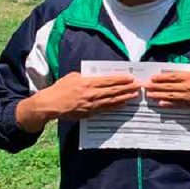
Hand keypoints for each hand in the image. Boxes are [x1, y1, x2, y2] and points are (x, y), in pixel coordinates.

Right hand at [17, 72, 140, 131]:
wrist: (50, 105)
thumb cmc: (60, 88)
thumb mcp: (73, 76)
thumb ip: (86, 76)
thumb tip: (98, 76)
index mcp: (87, 82)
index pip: (108, 80)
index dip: (121, 79)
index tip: (131, 77)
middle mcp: (91, 93)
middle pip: (113, 90)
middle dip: (128, 87)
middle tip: (139, 86)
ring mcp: (91, 104)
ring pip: (112, 100)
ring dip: (125, 97)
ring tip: (135, 94)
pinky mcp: (90, 112)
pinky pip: (106, 108)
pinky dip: (116, 105)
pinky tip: (124, 103)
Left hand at [144, 69, 189, 121]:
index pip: (172, 76)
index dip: (161, 77)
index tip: (152, 77)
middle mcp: (189, 86)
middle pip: (169, 86)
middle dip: (155, 86)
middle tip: (145, 86)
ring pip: (171, 95)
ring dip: (159, 95)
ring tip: (149, 95)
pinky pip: (179, 104)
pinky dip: (169, 104)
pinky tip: (161, 103)